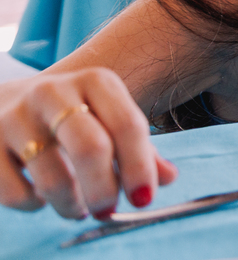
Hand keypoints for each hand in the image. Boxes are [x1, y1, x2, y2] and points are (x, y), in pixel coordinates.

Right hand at [0, 69, 177, 218]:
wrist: (6, 103)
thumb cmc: (70, 116)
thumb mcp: (107, 119)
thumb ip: (139, 149)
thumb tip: (167, 178)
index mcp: (95, 81)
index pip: (127, 125)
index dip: (140, 167)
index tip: (144, 199)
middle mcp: (54, 92)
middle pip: (91, 148)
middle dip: (105, 190)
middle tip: (107, 210)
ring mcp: (15, 116)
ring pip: (53, 177)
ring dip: (71, 205)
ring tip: (77, 208)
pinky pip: (17, 192)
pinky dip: (35, 204)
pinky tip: (41, 196)